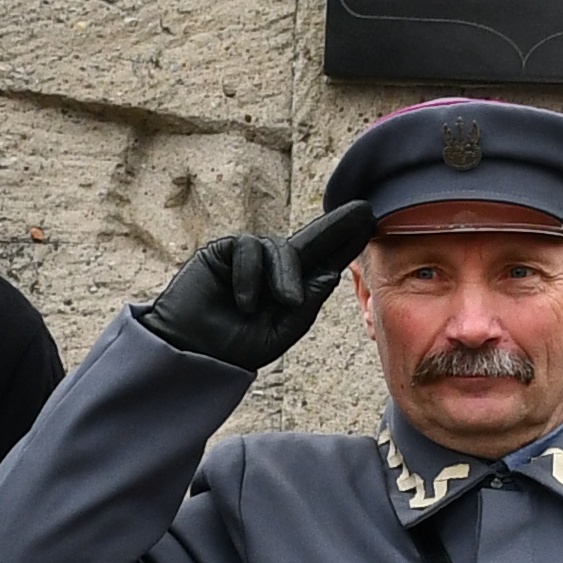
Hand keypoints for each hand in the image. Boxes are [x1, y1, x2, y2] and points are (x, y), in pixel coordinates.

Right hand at [137, 201, 374, 370]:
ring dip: (285, 276)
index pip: (323, 260)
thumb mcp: (280, 331)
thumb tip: (330, 273)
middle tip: (364, 210)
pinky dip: (250, 276)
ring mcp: (249, 257)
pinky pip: (248, 250)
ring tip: (284, 302)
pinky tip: (244, 301)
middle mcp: (273, 267)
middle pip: (310, 240)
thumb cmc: (234, 346)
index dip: (345, 243)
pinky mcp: (224, 251)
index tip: (371, 224)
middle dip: (337, 225)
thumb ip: (305, 305)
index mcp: (291, 287)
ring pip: (280, 248)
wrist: (192, 352)